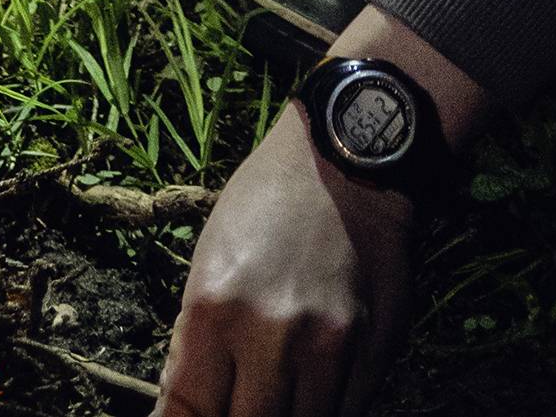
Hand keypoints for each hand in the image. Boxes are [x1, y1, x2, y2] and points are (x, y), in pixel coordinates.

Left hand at [155, 99, 412, 416]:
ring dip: (280, 415)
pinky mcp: (373, 354)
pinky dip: (323, 408)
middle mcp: (271, 337)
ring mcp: (327, 350)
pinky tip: (311, 387)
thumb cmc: (267, 203)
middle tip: (234, 401)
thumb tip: (183, 403)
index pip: (188, 412)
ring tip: (272, 391)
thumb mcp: (209, 258)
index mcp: (216, 308)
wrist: (346, 164)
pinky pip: (344, 414)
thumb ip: (197, 341)